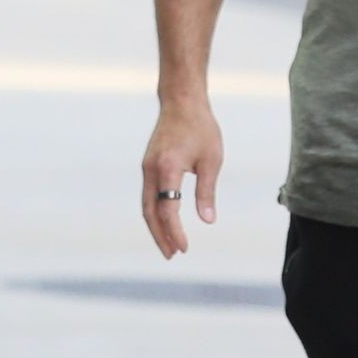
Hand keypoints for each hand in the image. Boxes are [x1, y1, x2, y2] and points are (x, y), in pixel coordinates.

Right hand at [142, 101, 223, 258]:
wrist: (182, 102)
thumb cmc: (201, 128)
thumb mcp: (212, 160)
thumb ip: (207, 192)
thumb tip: (208, 221)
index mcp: (167, 168)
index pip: (168, 209)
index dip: (175, 232)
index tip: (184, 248)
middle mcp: (151, 170)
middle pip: (150, 212)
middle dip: (160, 236)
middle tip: (172, 255)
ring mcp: (147, 168)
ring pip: (146, 205)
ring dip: (156, 227)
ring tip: (168, 245)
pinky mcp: (148, 165)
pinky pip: (148, 195)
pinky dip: (155, 212)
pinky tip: (165, 222)